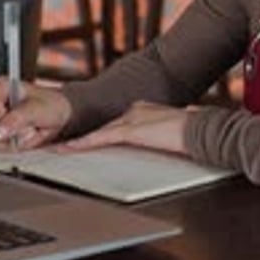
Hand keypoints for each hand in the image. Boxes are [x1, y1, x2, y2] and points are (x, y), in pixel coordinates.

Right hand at [0, 76, 71, 150]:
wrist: (62, 116)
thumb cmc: (52, 105)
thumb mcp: (37, 109)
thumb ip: (17, 119)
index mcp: (1, 87)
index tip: (12, 114)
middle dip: (8, 133)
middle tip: (27, 128)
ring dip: (14, 141)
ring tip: (30, 131)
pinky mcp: (1, 132)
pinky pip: (0, 146)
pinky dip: (16, 145)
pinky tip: (28, 137)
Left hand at [57, 100, 193, 156]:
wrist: (200, 130)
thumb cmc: (192, 133)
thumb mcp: (172, 133)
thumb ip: (162, 135)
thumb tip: (165, 140)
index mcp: (144, 111)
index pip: (114, 124)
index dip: (98, 133)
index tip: (83, 140)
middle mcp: (135, 111)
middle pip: (103, 127)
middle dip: (83, 137)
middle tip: (62, 144)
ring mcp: (132, 119)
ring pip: (98, 132)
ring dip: (78, 141)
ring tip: (59, 148)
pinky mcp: (131, 130)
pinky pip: (102, 137)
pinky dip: (84, 143)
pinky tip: (71, 148)